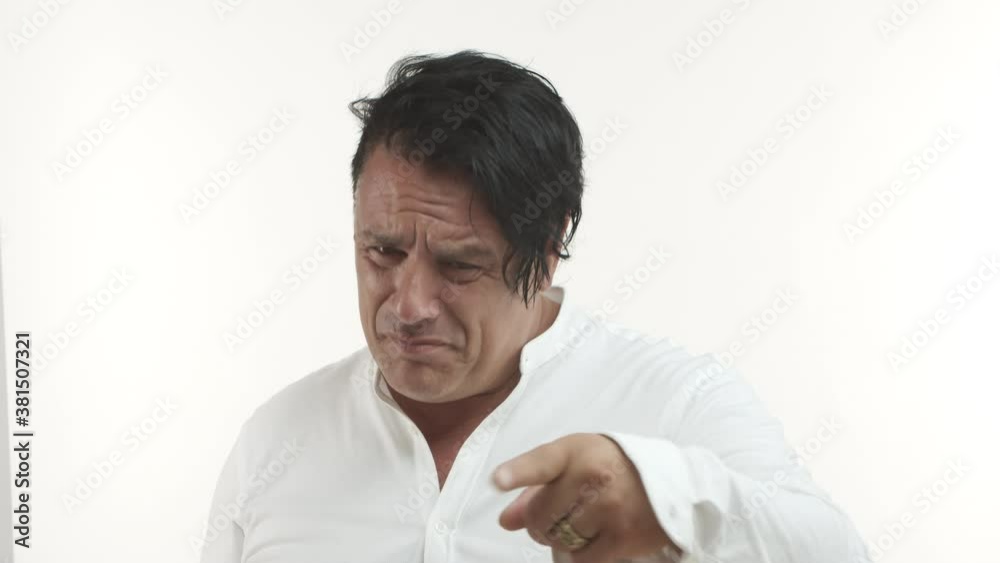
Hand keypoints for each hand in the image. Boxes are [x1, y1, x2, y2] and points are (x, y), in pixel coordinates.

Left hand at [492, 433, 680, 562]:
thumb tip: (506, 521)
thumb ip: (536, 487)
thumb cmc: (611, 468)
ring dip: (561, 540)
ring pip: (560, 540)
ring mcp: (609, 508)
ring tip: (579, 524)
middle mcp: (592, 477)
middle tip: (554, 518)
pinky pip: (583, 558)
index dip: (518, 472)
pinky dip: (581, 554)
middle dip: (540, 524)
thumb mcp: (575, 461)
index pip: (542, 462)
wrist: (669, 483)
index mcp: (576, 451)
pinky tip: (593, 538)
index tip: (497, 480)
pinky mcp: (623, 536)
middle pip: (542, 516)